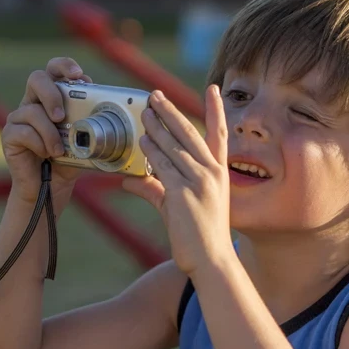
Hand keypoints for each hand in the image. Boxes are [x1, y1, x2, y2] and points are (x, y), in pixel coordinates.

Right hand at [2, 57, 92, 202]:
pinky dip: (39, 144)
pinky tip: (47, 155)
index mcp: (54, 98)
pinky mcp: (9, 135)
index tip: (78, 75)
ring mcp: (19, 117)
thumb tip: (116, 113)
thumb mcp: (88, 141)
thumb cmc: (71, 161)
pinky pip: (22, 131)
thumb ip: (95, 124)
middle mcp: (34, 102)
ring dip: (49, 132)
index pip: (55, 70)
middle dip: (51, 94)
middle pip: (36, 78)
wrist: (51, 188)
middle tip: (61, 116)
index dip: (64, 66)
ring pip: (31, 111)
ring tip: (60, 150)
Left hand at [121, 86, 231, 275]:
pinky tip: (142, 142)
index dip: (215, 110)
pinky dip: (151, 153)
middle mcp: (213, 173)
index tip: (213, 89)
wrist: (211, 259)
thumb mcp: (179, 206)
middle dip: (171, 112)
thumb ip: (156, 189)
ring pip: (174, 147)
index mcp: (220, 173)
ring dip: (157, 128)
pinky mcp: (183, 194)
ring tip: (144, 113)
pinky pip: (163, 167)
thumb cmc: (199, 235)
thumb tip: (129, 180)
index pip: (220, 134)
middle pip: (190, 133)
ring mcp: (200, 182)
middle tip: (154, 95)